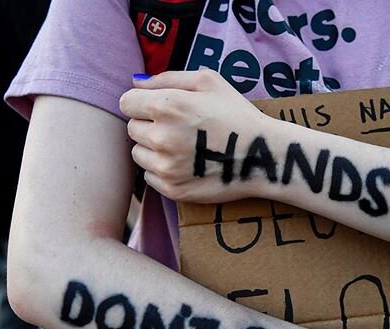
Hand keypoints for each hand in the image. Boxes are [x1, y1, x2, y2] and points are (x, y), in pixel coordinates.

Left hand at [119, 70, 270, 202]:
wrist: (263, 156)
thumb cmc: (237, 115)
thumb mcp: (209, 81)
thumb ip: (167, 77)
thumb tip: (135, 83)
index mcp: (166, 105)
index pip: (126, 103)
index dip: (143, 104)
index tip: (161, 110)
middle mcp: (160, 137)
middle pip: (132, 129)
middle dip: (150, 127)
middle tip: (180, 130)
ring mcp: (165, 167)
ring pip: (139, 154)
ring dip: (153, 150)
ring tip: (183, 148)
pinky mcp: (172, 189)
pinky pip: (149, 178)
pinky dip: (163, 171)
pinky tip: (186, 165)